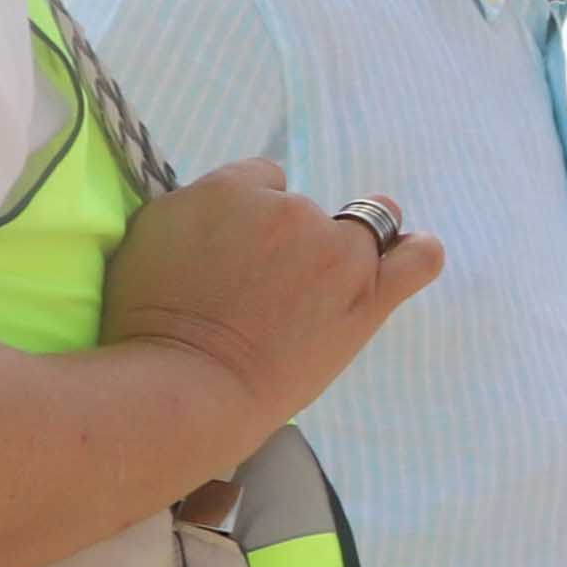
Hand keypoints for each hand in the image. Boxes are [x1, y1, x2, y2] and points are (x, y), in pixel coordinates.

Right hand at [103, 157, 440, 442]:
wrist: (187, 386)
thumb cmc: (147, 321)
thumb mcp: (150, 235)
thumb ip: (197, 206)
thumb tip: (231, 206)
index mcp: (230, 188)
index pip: (262, 179)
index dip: (250, 220)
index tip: (235, 259)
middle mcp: (290, 209)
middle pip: (304, 209)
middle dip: (285, 243)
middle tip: (260, 295)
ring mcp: (335, 251)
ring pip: (359, 229)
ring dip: (341, 254)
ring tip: (316, 297)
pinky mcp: (369, 295)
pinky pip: (419, 257)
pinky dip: (416, 253)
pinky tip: (408, 256)